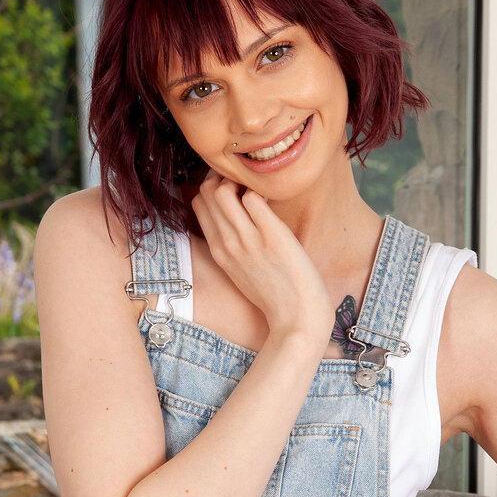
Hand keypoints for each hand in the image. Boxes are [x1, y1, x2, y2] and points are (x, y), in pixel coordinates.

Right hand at [190, 169, 333, 343]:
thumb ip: (234, 247)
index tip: (235, 188)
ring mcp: (248, 240)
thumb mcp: (243, 272)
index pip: (199, 203)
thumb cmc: (276, 296)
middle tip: (248, 182)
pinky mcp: (272, 236)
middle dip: (225, 177)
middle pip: (207, 192)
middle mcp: (228, 244)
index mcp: (219, 252)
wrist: (297, 319)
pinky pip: (253, 198)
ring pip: (223, 190)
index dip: (214, 187)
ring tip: (260, 190)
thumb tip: (238, 221)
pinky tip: (275, 199)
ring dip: (240, 181)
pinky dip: (261, 191)